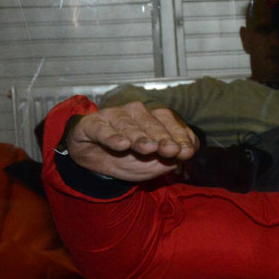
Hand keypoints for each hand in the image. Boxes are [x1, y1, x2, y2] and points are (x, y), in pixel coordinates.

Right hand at [62, 102, 198, 181]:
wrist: (92, 161)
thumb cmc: (127, 158)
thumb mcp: (152, 164)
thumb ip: (170, 159)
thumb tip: (185, 152)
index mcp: (155, 119)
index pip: (171, 123)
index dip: (180, 137)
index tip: (187, 152)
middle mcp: (136, 114)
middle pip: (152, 124)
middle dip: (163, 138)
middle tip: (171, 150)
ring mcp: (114, 116)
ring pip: (129, 126)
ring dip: (140, 137)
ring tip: (149, 148)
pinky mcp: (92, 124)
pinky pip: (103, 130)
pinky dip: (112, 137)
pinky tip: (121, 144)